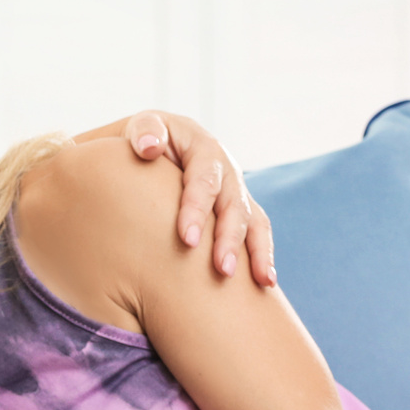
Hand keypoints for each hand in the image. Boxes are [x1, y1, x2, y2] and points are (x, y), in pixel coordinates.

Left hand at [105, 110, 275, 286]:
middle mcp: (226, 171)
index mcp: (204, 149)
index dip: (198, 209)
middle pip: (234, 205)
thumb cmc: (144, 140)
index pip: (204, 180)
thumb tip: (149, 146)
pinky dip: (263, 255)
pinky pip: (256, 232)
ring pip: (253, 220)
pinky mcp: (237, 211)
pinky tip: (265, 282)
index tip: (187, 239)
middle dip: (229, 238)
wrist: (155, 145)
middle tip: (221, 269)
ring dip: (256, 251)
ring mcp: (235, 192)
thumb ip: (145, 131)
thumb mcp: (143, 127)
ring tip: (260, 281)